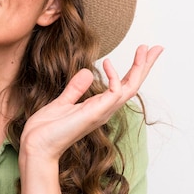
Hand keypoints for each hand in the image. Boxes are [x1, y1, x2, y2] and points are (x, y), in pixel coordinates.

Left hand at [20, 44, 163, 161]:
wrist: (36, 145)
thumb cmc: (46, 129)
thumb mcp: (62, 102)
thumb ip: (75, 89)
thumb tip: (86, 72)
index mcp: (98, 106)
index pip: (123, 85)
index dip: (134, 69)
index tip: (142, 52)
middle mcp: (105, 110)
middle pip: (133, 85)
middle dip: (145, 66)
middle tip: (156, 48)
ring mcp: (102, 112)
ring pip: (130, 88)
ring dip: (139, 67)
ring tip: (143, 49)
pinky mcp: (95, 113)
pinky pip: (114, 92)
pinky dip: (114, 76)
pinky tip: (108, 63)